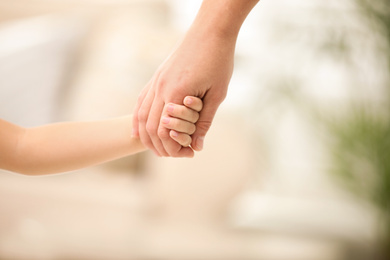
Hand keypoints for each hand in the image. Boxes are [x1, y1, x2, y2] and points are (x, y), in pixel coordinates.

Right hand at [133, 28, 234, 156]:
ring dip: (145, 135)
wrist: (209, 31)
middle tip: (170, 154)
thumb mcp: (217, 94)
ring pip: (141, 115)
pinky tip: (138, 129)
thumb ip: (204, 121)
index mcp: (175, 94)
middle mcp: (160, 88)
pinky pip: (141, 101)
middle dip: (158, 145)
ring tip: (155, 147)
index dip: (172, 147)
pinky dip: (138, 118)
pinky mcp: (156, 76)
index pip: (163, 131)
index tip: (185, 154)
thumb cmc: (218, 61)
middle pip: (149, 126)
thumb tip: (197, 146)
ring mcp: (155, 81)